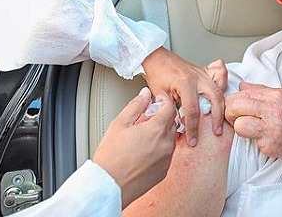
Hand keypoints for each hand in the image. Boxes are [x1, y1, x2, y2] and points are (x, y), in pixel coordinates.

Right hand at [92, 87, 177, 207]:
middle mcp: (166, 144)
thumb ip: (136, 106)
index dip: (163, 100)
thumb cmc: (111, 158)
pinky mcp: (163, 171)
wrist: (109, 186)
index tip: (156, 100)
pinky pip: (167, 153)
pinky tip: (144, 150)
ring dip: (161, 132)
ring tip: (142, 135)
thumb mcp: (120, 124)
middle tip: (146, 117)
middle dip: (162, 116)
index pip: (170, 107)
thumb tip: (145, 94)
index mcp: (157, 130)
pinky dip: (160, 148)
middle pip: (172, 122)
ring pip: (171, 138)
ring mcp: (167, 159)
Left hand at [141, 47, 225, 146]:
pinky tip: (221, 99)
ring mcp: (202, 74)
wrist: (156, 57)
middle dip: (217, 118)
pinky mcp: (204, 72)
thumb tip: (177, 125)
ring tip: (221, 120)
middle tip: (216, 131)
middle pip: (215, 99)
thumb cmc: (156, 73)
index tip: (192, 139)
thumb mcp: (159, 94)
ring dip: (222, 106)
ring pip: (220, 90)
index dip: (193, 128)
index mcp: (184, 83)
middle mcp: (197, 77)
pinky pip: (220, 78)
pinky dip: (223, 87)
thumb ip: (169, 110)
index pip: (192, 110)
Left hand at [225, 81, 281, 159]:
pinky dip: (255, 139)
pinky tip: (266, 136)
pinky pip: (252, 142)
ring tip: (250, 126)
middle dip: (231, 112)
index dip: (233, 100)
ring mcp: (271, 132)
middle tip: (236, 116)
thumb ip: (261, 91)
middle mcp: (273, 113)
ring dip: (240, 127)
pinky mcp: (271, 148)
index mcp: (276, 97)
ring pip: (239, 127)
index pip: (241, 95)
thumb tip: (242, 86)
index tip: (235, 105)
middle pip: (234, 108)